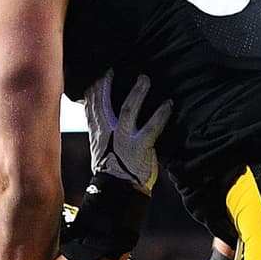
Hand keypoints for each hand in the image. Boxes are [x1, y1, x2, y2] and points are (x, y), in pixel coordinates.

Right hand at [85, 70, 171, 194]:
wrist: (117, 192)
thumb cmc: (113, 169)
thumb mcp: (100, 147)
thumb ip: (100, 128)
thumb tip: (97, 113)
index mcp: (98, 132)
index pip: (91, 105)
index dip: (95, 87)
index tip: (101, 72)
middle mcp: (108, 133)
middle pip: (103, 102)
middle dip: (107, 83)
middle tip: (113, 67)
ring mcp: (123, 139)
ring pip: (127, 109)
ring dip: (137, 93)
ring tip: (145, 78)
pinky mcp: (140, 147)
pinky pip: (151, 128)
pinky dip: (161, 115)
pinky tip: (168, 104)